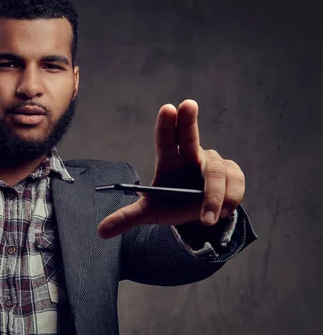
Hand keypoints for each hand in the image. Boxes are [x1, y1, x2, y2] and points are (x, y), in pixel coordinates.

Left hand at [97, 100, 244, 238]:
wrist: (198, 216)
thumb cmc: (171, 204)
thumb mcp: (149, 212)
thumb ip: (127, 218)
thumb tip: (100, 232)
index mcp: (169, 159)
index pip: (165, 138)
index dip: (166, 124)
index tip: (167, 108)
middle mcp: (192, 154)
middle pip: (190, 134)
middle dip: (189, 119)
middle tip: (188, 103)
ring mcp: (214, 163)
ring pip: (215, 172)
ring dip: (212, 196)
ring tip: (206, 219)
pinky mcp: (233, 174)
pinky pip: (234, 185)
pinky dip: (229, 201)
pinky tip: (221, 212)